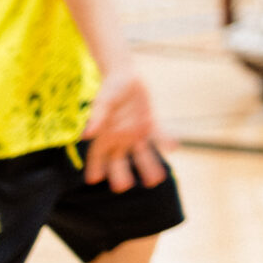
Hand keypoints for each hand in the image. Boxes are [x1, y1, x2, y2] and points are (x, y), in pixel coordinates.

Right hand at [79, 66, 169, 191]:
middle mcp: (120, 139)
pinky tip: (174, 147)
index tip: (93, 179)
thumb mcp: (103, 101)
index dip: (94, 167)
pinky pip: (159, 135)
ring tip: (156, 180)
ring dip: (149, 166)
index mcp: (104, 136)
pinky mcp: (150, 124)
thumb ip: (97, 117)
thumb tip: (87, 135)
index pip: (97, 156)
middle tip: (123, 186)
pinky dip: (166, 141)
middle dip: (121, 174)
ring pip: (142, 154)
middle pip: (119, 162)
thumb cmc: (110, 88)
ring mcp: (136, 133)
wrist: (126, 75)